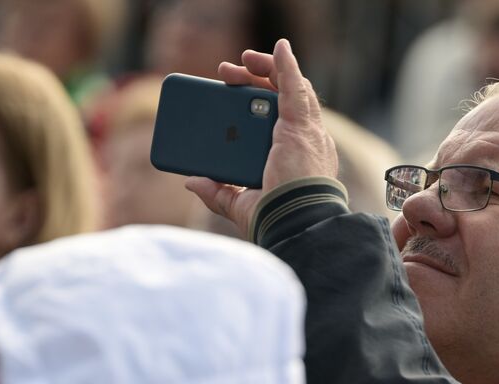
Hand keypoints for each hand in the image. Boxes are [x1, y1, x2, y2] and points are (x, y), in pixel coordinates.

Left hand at [186, 38, 338, 237]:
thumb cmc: (276, 220)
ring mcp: (305, 131)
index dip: (257, 108)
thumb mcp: (240, 206)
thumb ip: (217, 193)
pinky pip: (295, 85)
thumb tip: (192, 182)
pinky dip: (287, 64)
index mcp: (294, 159)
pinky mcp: (300, 124)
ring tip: (244, 60)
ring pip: (288, 89)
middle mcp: (304, 142)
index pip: (279, 123)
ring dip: (267, 69)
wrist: (293, 221)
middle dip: (253, 83)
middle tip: (226, 75)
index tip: (231, 102)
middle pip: (280, 101)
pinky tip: (280, 47)